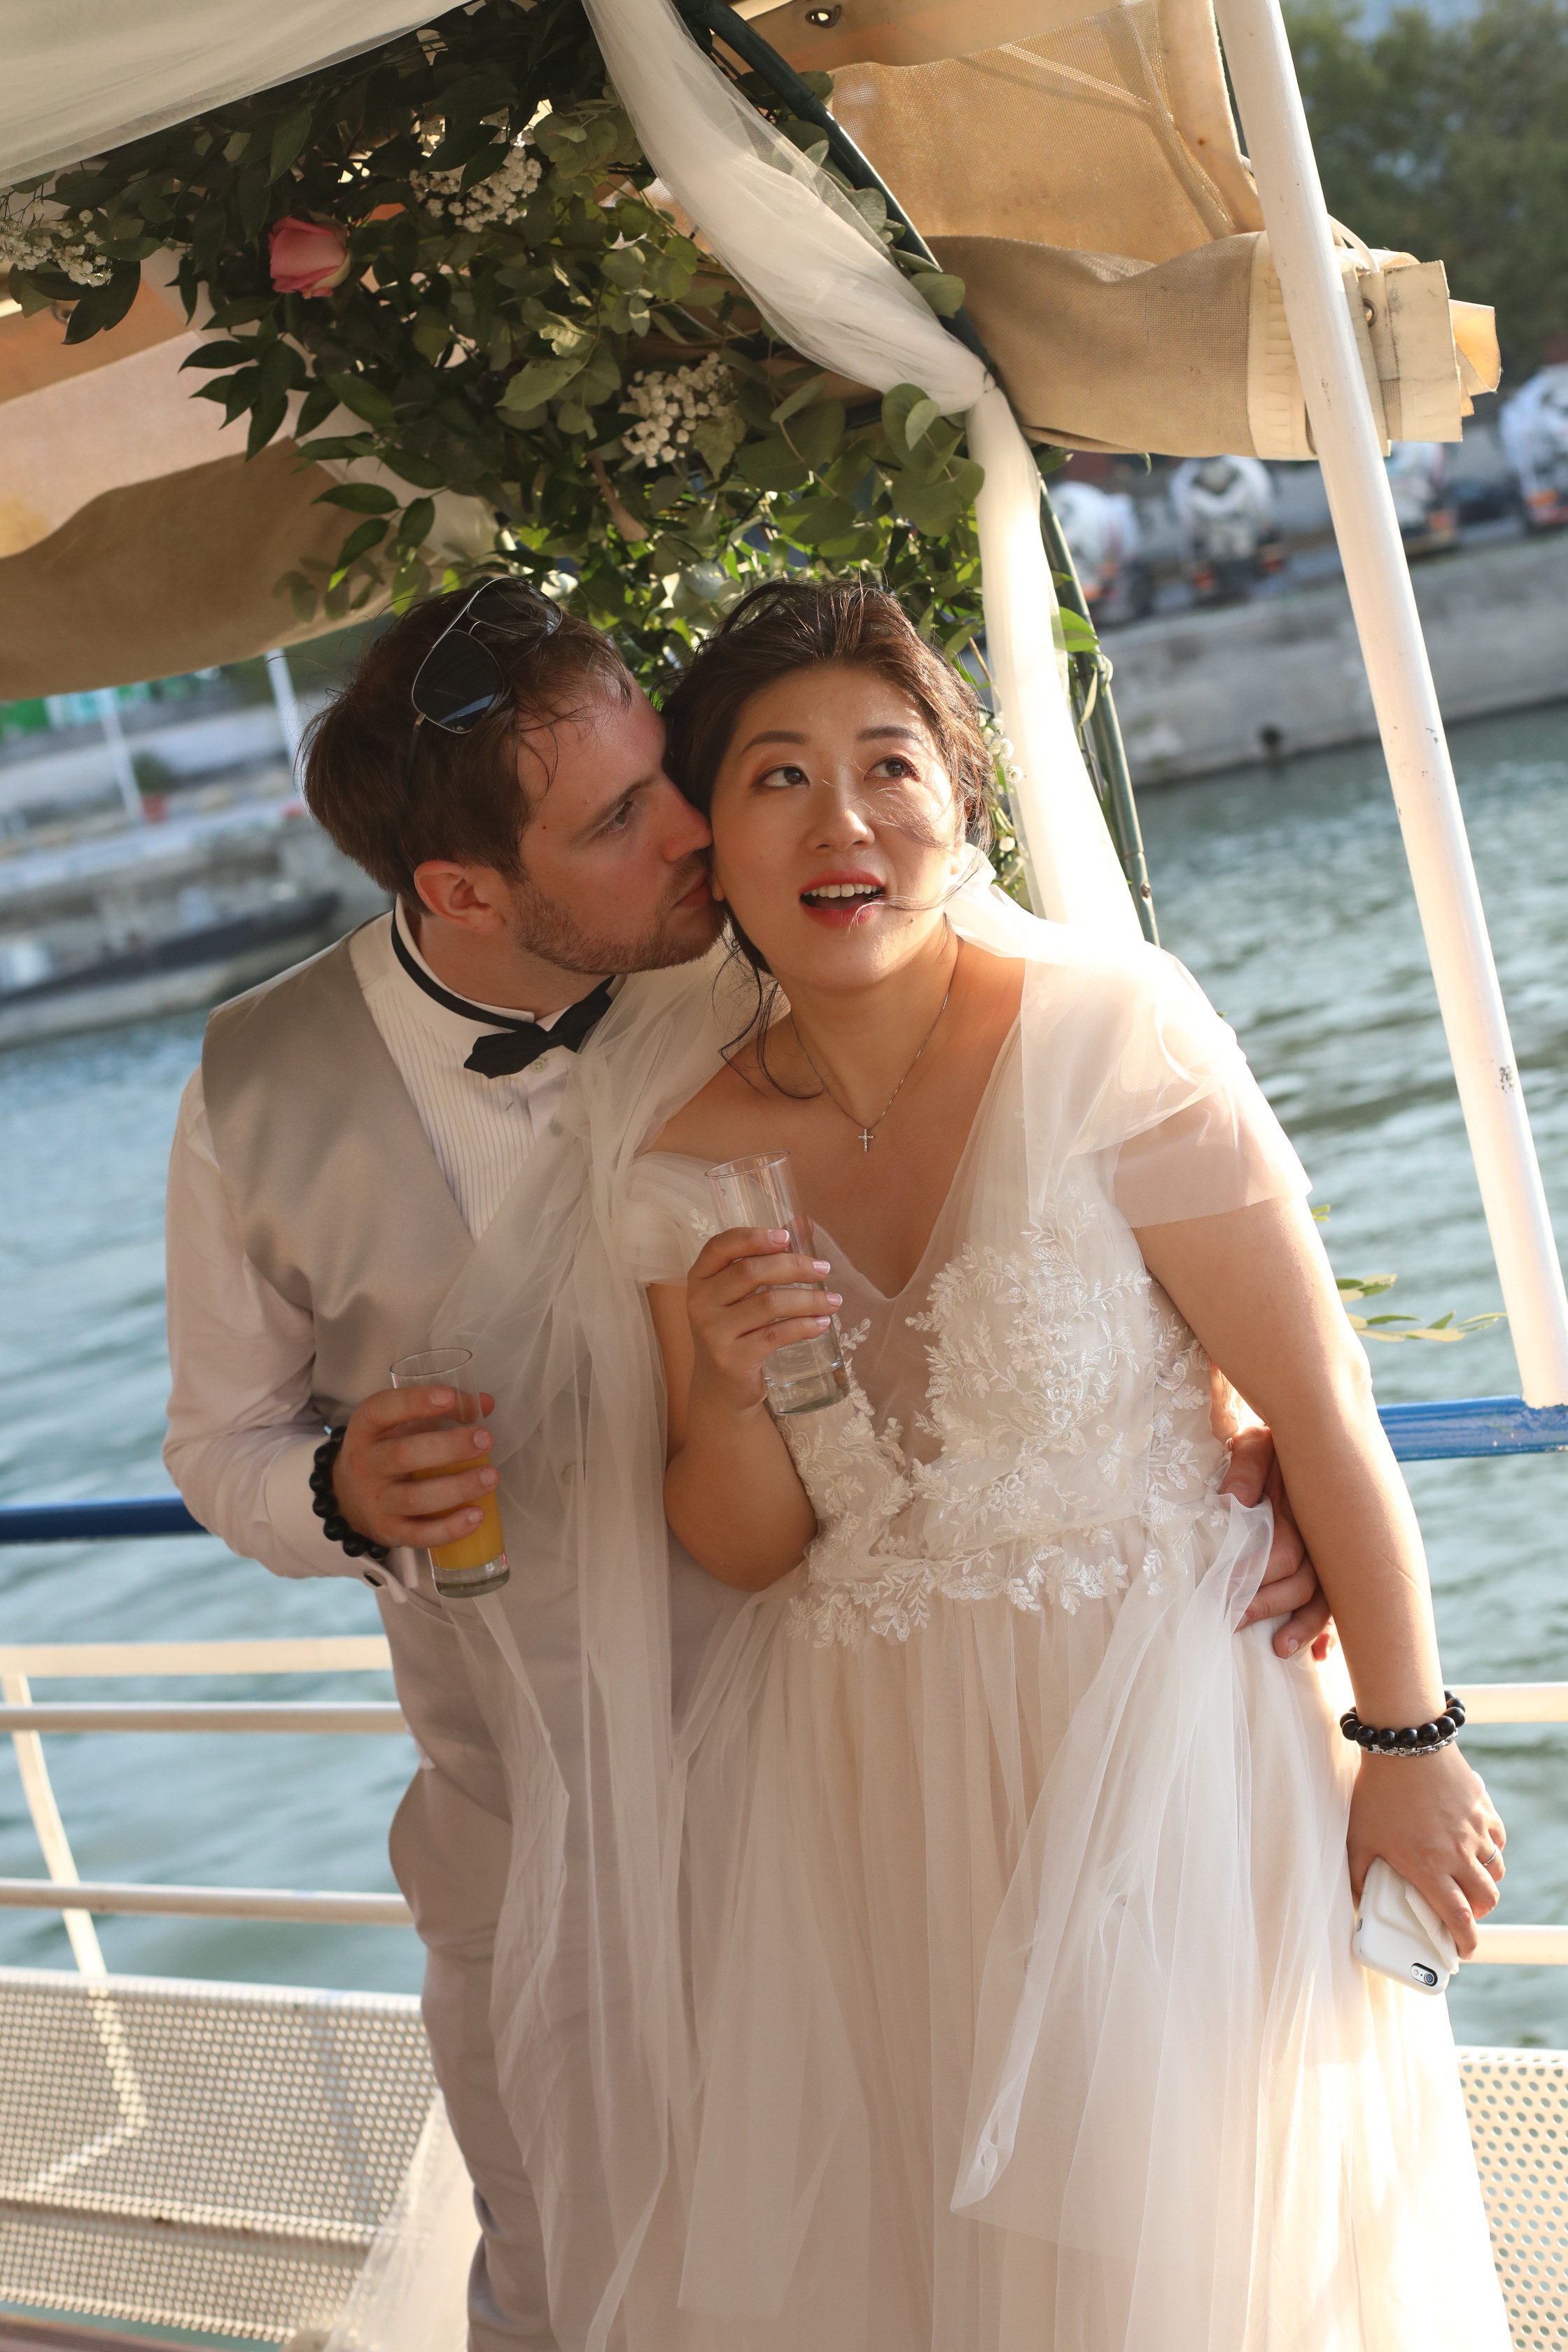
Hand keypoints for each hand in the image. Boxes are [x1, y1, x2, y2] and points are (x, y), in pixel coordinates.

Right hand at [331, 1385, 497, 1552]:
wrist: (347, 1496)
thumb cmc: (386, 1450)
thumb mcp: (401, 1423)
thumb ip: (443, 1409)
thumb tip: (484, 1403)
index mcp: (366, 1429)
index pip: (382, 1410)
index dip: (414, 1402)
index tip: (447, 1397)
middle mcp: (367, 1464)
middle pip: (404, 1456)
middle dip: (449, 1447)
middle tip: (485, 1440)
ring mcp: (377, 1501)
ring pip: (415, 1498)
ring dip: (457, 1488)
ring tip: (490, 1477)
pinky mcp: (389, 1531)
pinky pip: (420, 1535)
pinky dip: (450, 1528)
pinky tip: (477, 1515)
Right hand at [685, 1227, 840, 1413]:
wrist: (720, 1385)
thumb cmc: (735, 1329)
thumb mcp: (741, 1293)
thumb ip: (768, 1257)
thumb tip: (805, 1223)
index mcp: (699, 1278)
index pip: (720, 1246)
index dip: (754, 1237)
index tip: (787, 1237)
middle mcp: (700, 1302)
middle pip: (751, 1272)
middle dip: (794, 1266)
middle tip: (823, 1269)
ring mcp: (713, 1332)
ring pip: (769, 1304)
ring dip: (808, 1299)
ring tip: (834, 1301)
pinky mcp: (731, 1359)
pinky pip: (775, 1335)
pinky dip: (804, 1326)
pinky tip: (822, 1323)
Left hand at [1221, 1422, 1333, 1660]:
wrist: (1310, 1431)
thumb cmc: (1274, 1442)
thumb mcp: (1257, 1441)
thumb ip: (1247, 1465)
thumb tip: (1233, 1500)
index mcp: (1304, 1509)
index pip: (1285, 1552)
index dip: (1254, 1574)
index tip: (1223, 1591)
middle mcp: (1324, 1535)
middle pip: (1304, 1581)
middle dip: (1268, 1604)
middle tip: (1233, 1620)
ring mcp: (1334, 1552)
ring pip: (1326, 1597)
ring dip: (1304, 1626)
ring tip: (1280, 1651)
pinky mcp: (1336, 1563)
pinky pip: (1340, 1601)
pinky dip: (1328, 1629)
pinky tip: (1320, 1655)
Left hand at [1348, 1745, 1505, 1958]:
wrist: (1404, 1744)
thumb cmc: (1377, 1791)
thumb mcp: (1357, 1837)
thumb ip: (1357, 1874)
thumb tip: (1358, 1902)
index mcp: (1428, 1867)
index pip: (1458, 1918)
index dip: (1465, 1942)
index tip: (1463, 1952)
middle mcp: (1458, 1854)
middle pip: (1485, 1900)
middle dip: (1476, 1914)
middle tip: (1461, 1912)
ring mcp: (1475, 1832)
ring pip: (1495, 1872)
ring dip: (1484, 1883)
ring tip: (1466, 1879)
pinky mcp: (1484, 1811)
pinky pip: (1497, 1842)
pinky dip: (1490, 1852)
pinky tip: (1472, 1846)